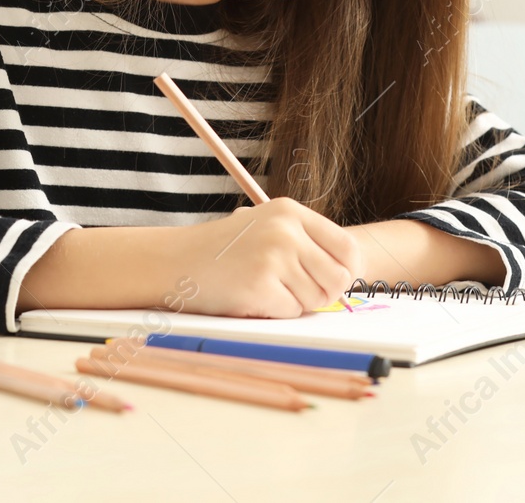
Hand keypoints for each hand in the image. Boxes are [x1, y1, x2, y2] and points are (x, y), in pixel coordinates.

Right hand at [169, 197, 364, 318]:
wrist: (176, 260)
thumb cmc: (222, 250)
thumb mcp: (265, 227)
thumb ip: (304, 243)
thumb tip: (348, 272)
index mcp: (291, 212)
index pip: (347, 247)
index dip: (347, 271)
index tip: (334, 281)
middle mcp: (286, 230)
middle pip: (338, 278)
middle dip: (322, 293)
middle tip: (294, 290)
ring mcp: (274, 256)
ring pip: (316, 299)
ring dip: (294, 302)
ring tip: (264, 287)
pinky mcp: (261, 284)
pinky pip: (290, 312)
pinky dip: (274, 312)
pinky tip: (250, 295)